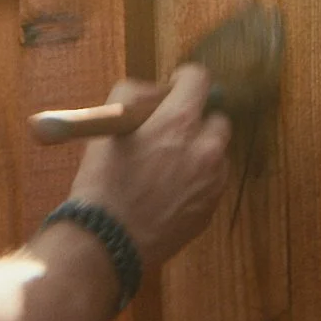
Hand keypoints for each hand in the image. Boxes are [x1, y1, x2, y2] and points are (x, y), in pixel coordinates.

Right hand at [63, 64, 231, 266]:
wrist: (108, 240)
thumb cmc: (103, 181)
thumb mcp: (107, 124)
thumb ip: (134, 95)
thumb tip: (157, 92)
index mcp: (178, 123)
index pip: (200, 80)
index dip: (184, 80)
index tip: (174, 87)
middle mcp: (205, 149)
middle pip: (217, 118)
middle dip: (196, 120)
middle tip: (170, 132)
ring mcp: (213, 182)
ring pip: (217, 153)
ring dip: (199, 152)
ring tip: (167, 167)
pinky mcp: (211, 209)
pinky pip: (212, 183)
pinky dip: (197, 180)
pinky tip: (169, 191)